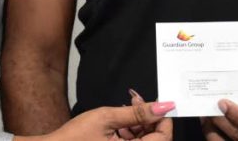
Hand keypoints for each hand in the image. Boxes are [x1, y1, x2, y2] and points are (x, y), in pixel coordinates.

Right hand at [31, 100, 174, 140]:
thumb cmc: (74, 138)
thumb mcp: (107, 118)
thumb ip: (137, 113)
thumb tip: (162, 106)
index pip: (163, 137)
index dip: (163, 119)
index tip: (158, 104)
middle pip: (155, 139)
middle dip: (149, 119)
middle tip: (137, 101)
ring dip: (139, 125)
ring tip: (126, 108)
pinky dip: (130, 133)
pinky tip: (120, 122)